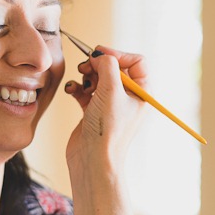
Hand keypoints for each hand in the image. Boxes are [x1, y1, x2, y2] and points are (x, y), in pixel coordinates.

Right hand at [64, 46, 147, 184]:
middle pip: (114, 68)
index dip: (118, 54)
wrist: (93, 160)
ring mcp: (110, 105)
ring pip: (98, 78)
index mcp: (142, 93)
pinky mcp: (93, 112)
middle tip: (85, 67)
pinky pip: (85, 91)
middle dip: (98, 64)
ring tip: (80, 81)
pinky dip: (78, 88)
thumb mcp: (111, 90)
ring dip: (86, 75)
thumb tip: (99, 55)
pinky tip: (71, 90)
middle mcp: (128, 98)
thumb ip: (108, 65)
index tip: (99, 53)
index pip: (136, 62)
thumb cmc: (108, 130)